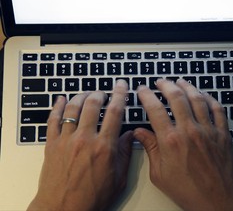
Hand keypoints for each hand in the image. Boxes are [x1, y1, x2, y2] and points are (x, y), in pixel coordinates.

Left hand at [28, 80, 132, 210]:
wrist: (63, 210)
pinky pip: (53, 119)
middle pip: (92, 105)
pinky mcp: (52, 144)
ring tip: (87, 94)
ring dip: (81, 96)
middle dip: (100, 94)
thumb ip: (125, 153)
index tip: (121, 86)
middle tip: (103, 92)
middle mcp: (85, 139)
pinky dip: (57, 106)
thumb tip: (129, 135)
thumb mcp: (118, 178)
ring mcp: (66, 140)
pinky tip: (61, 99)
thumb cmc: (92, 197)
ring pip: (73, 108)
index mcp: (104, 147)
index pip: (115, 112)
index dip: (120, 95)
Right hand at [134, 79, 232, 210]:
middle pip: (176, 97)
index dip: (146, 96)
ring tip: (180, 81)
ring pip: (197, 99)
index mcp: (170, 141)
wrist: (216, 201)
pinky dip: (210, 98)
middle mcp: (189, 131)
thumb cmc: (188, 190)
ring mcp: (207, 131)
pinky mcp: (222, 134)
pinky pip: (217, 109)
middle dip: (166, 85)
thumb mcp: (159, 173)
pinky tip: (204, 94)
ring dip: (187, 87)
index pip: (155, 109)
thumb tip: (140, 133)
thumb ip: (150, 149)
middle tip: (161, 82)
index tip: (142, 90)